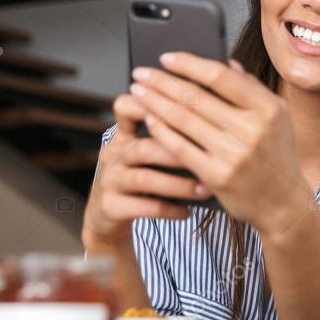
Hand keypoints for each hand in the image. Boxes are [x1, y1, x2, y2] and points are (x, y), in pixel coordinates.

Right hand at [82, 93, 201, 247]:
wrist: (108, 215)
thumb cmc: (139, 178)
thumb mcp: (145, 153)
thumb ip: (167, 134)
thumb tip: (211, 120)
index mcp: (123, 135)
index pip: (126, 108)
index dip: (149, 104)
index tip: (184, 108)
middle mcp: (113, 154)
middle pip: (145, 147)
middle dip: (180, 154)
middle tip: (211, 160)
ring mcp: (109, 180)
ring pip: (145, 179)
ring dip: (179, 185)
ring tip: (206, 190)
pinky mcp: (110, 207)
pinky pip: (144, 207)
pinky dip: (169, 210)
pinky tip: (188, 212)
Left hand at [129, 52, 314, 235]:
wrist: (283, 203)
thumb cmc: (276, 155)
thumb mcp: (277, 118)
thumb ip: (253, 89)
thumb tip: (226, 62)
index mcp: (268, 109)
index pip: (220, 77)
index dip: (189, 64)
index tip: (167, 58)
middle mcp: (252, 129)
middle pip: (195, 96)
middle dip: (161, 82)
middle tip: (140, 73)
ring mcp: (233, 154)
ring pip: (183, 120)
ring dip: (155, 102)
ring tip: (138, 92)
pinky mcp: (217, 176)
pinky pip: (180, 147)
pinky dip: (162, 131)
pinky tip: (150, 120)